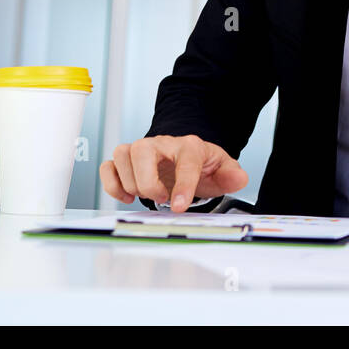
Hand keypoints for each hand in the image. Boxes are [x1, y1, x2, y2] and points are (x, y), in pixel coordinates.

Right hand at [100, 135, 248, 211]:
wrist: (185, 158)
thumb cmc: (201, 165)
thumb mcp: (221, 170)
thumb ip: (232, 175)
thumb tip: (240, 178)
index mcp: (190, 146)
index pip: (185, 161)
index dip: (183, 184)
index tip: (180, 206)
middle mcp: (162, 143)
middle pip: (142, 150)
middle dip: (149, 181)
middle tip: (161, 198)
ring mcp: (141, 149)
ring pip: (122, 154)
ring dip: (131, 181)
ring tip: (145, 195)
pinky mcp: (126, 160)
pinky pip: (108, 166)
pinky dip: (112, 184)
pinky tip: (127, 196)